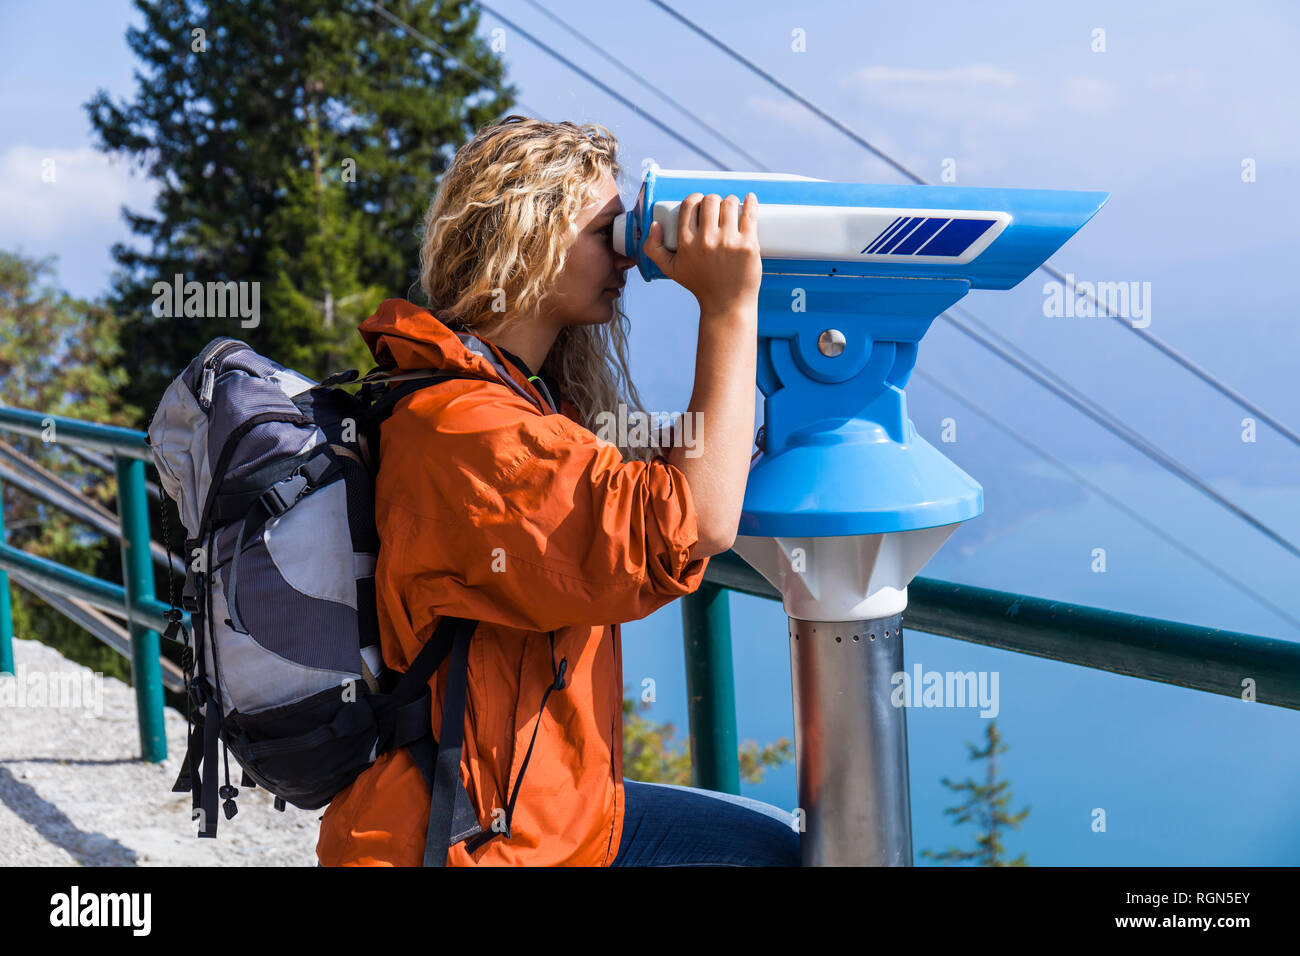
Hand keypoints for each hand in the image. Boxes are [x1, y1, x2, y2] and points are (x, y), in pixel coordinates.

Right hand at [644, 192, 760, 314]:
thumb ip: (653, 248)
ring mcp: (729, 242)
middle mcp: (706, 240)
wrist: (726, 304)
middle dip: (714, 200)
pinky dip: (751, 202)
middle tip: (718, 207)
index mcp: (687, 243)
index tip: (701, 201)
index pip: (690, 205)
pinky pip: (749, 214)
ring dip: (731, 201)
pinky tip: (750, 198)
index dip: (696, 198)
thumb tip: (654, 224)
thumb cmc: (700, 285)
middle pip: (711, 201)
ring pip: (729, 204)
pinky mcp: (748, 245)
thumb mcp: (670, 269)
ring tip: (732, 208)